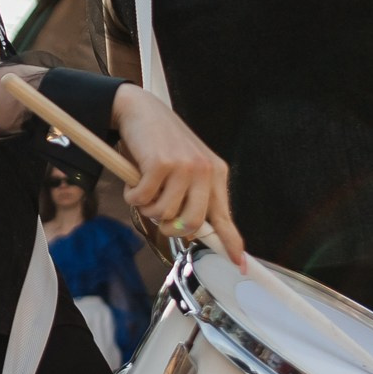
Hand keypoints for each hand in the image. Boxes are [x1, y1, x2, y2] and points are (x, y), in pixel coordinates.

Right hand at [111, 85, 245, 268]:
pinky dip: (132, 196)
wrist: (140, 109)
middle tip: (156, 216)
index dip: (231, 243)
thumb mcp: (186, 168)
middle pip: (193, 224)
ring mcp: (184, 167)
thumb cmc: (159, 142)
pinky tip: (133, 181)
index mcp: (216, 173)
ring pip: (164, 214)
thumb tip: (192, 232)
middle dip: (170, 228)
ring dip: (146, 208)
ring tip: (143, 189)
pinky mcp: (161, 164)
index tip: (240, 264)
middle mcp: (205, 170)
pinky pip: (143, 199)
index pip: (225, 217)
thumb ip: (193, 196)